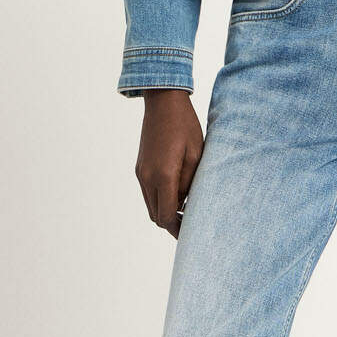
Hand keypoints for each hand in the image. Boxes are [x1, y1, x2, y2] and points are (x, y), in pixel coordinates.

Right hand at [135, 89, 204, 237]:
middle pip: (156, 216)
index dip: (178, 229)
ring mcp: (141, 172)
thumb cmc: (185, 126)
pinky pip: (148, 193)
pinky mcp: (140, 167)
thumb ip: (190, 184)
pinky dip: (160, 199)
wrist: (163, 102)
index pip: (166, 216)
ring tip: (186, 210)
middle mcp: (147, 177)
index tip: (192, 233)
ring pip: (150, 206)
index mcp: (163, 175)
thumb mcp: (196, 155)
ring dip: (165, 212)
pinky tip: (177, 194)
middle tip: (191, 225)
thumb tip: (186, 205)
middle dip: (172, 224)